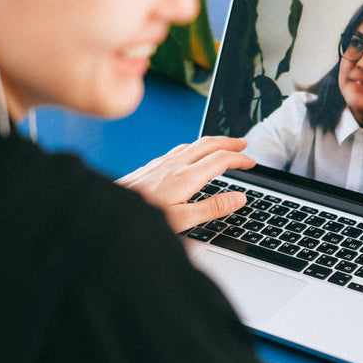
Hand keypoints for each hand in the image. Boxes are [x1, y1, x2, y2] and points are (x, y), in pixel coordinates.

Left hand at [116, 136, 254, 233]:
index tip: (252, 162)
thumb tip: (239, 198)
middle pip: (209, 144)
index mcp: (187, 177)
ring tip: (224, 147)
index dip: (240, 159)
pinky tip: (192, 153)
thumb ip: (213, 208)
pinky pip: (180, 148)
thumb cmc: (144, 217)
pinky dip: (196, 147)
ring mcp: (162, 162)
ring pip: (194, 144)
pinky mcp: (153, 165)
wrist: (111, 208)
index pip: (221, 160)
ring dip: (214, 143)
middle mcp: (175, 164)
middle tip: (244, 144)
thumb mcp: (183, 220)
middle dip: (230, 142)